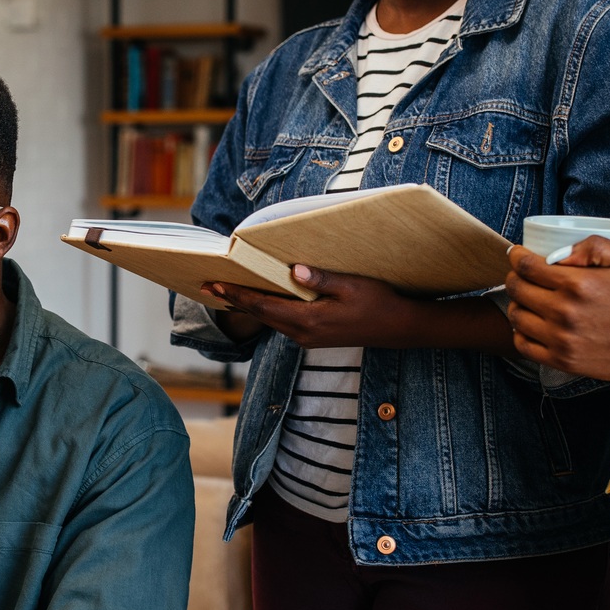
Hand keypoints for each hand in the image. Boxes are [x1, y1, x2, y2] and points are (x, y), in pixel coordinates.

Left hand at [206, 266, 413, 349]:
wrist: (400, 329)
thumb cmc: (379, 303)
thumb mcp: (351, 286)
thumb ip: (321, 280)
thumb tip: (293, 270)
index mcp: (308, 321)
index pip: (264, 306)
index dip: (238, 295)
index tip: (216, 285)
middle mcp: (303, 334)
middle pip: (261, 315)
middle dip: (234, 300)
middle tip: (209, 286)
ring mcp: (307, 338)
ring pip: (270, 320)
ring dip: (248, 306)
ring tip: (227, 292)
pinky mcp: (314, 337)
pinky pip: (282, 322)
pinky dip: (266, 310)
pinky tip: (259, 302)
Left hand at [503, 237, 609, 382]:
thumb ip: (594, 247)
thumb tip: (559, 252)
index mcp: (579, 285)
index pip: (527, 267)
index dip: (516, 256)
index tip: (516, 254)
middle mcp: (565, 312)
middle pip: (517, 289)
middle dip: (514, 277)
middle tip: (521, 274)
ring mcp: (562, 340)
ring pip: (516, 317)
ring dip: (516, 303)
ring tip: (527, 299)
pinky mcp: (564, 361)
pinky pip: (524, 346)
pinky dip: (520, 332)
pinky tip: (531, 324)